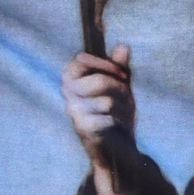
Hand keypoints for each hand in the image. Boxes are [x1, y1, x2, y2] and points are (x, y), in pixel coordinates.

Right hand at [60, 44, 134, 165]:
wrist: (117, 147)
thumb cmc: (116, 112)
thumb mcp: (121, 86)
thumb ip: (120, 67)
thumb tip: (122, 46)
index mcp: (74, 81)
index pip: (79, 59)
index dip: (103, 62)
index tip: (121, 72)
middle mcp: (69, 96)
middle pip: (100, 81)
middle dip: (120, 88)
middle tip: (124, 97)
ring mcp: (74, 113)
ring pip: (107, 101)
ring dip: (122, 107)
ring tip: (119, 114)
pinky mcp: (82, 130)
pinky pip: (109, 118)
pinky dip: (118, 121)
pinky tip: (115, 127)